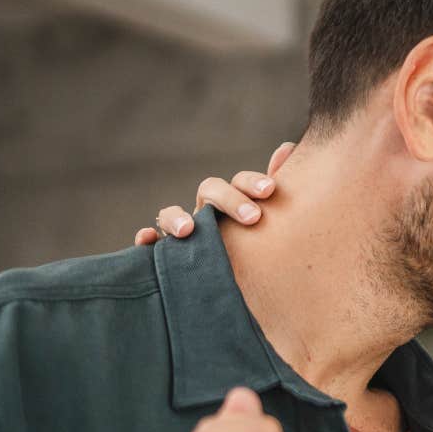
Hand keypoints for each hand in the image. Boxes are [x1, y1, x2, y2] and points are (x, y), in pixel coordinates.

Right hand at [135, 141, 293, 246]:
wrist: (228, 283)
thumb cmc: (250, 243)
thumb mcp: (264, 216)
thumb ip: (272, 188)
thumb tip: (288, 148)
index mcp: (231, 202)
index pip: (238, 183)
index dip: (251, 183)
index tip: (270, 190)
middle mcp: (204, 212)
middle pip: (209, 191)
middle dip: (229, 200)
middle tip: (253, 218)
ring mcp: (181, 231)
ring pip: (171, 215)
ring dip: (176, 217)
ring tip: (188, 230)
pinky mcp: (163, 254)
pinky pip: (148, 246)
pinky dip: (144, 239)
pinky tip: (146, 239)